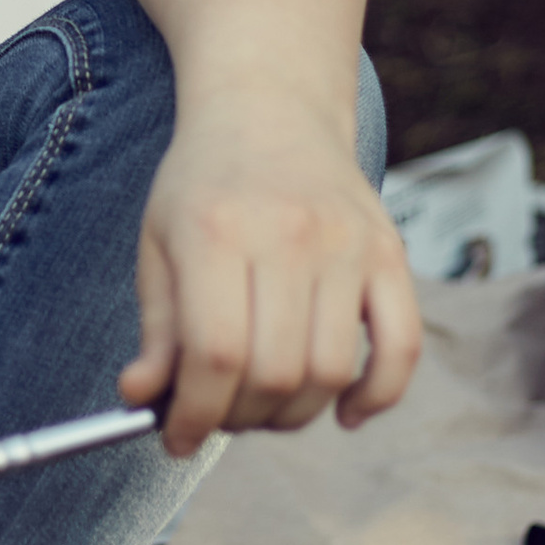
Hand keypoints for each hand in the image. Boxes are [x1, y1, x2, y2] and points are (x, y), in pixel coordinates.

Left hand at [118, 89, 421, 457]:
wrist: (271, 105)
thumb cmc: (206, 183)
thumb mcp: (158, 244)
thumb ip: (156, 329)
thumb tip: (143, 401)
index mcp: (216, 229)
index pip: (215, 352)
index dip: (196, 414)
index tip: (177, 439)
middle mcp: (288, 233)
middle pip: (275, 372)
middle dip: (239, 419)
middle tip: (219, 415)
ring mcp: (347, 242)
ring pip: (331, 371)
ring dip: (295, 414)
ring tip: (264, 404)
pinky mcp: (389, 251)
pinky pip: (402, 346)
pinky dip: (377, 395)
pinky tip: (345, 411)